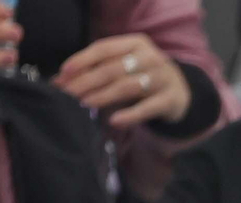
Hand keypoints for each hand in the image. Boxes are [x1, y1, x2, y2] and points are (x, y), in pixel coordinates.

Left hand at [54, 33, 190, 128]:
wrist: (181, 92)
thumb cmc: (143, 77)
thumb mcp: (123, 67)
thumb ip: (95, 71)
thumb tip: (59, 80)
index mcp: (136, 43)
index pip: (104, 48)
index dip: (82, 60)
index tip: (64, 73)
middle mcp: (150, 57)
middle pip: (112, 69)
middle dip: (87, 81)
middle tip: (68, 94)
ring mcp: (162, 78)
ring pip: (127, 87)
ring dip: (103, 95)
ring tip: (84, 104)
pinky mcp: (170, 100)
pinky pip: (147, 108)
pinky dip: (129, 115)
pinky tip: (114, 120)